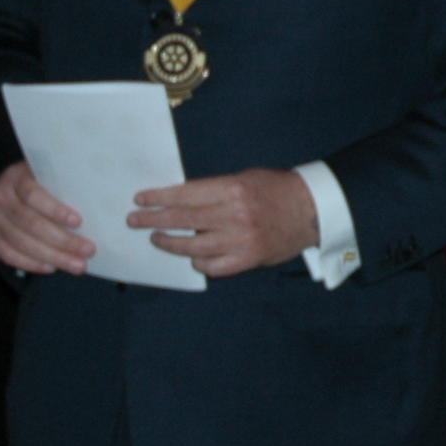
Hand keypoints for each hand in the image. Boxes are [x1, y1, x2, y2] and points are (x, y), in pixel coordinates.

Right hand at [0, 161, 93, 276]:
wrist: (12, 187)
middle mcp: (0, 196)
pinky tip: (51, 268)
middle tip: (88, 250)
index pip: (34, 194)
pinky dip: (30, 264)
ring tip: (77, 265)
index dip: (56, 210)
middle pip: (31, 223)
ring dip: (52, 257)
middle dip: (62, 240)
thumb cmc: (43, 182)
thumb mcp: (52, 175)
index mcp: (16, 176)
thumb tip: (102, 204)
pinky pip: (7, 254)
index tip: (79, 222)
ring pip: (21, 242)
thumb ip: (67, 184)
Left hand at [129, 168, 320, 279]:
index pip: (185, 195)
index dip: (160, 198)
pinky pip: (211, 267)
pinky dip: (198, 262)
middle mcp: (233, 216)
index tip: (141, 199)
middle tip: (135, 220)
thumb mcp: (244, 178)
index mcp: (232, 190)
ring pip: (192, 247)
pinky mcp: (247, 260)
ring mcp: (240, 241)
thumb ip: (214, 189)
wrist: (311, 211)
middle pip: (183, 221)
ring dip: (169, 243)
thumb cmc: (276, 189)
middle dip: (154, 220)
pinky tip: (191, 256)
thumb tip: (180, 199)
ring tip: (156, 238)